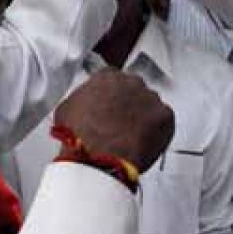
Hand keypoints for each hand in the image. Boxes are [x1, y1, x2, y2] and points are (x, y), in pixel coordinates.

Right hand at [53, 68, 174, 172]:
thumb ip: (81, 99)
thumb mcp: (66, 109)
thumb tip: (83, 107)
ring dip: (143, 117)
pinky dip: (158, 131)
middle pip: (134, 90)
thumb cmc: (80, 137)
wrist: (97, 156)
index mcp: (108, 77)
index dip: (111, 95)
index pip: (113, 78)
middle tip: (120, 123)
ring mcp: (151, 98)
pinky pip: (165, 121)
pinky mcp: (165, 116)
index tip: (110, 106)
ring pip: (150, 105)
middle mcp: (132, 82)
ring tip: (131, 136)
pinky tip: (144, 141)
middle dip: (129, 105)